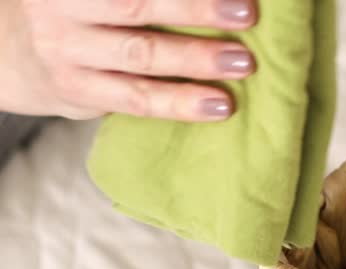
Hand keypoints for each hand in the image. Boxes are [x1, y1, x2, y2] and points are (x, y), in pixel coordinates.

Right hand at [0, 0, 257, 120]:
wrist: (10, 50)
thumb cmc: (78, 10)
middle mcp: (64, 9)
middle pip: (135, 5)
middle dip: (196, 9)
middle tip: (246, 14)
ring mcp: (68, 53)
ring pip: (140, 56)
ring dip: (196, 60)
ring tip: (243, 64)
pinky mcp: (79, 93)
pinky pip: (136, 100)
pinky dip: (181, 103)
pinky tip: (219, 106)